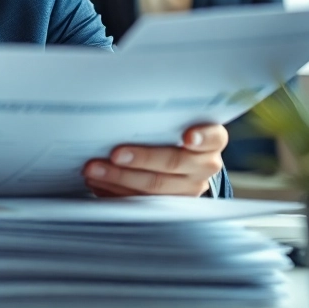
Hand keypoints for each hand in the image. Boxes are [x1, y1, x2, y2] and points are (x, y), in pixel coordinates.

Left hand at [84, 124, 226, 196]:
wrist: (182, 161)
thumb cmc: (173, 131)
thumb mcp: (175, 120)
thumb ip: (162, 116)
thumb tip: (123, 103)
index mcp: (212, 139)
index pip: (214, 137)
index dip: (202, 137)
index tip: (187, 137)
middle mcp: (205, 165)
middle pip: (173, 162)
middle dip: (141, 158)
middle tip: (114, 154)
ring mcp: (190, 188)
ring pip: (154, 187)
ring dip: (120, 178)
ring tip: (95, 169)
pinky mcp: (170, 205)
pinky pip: (141, 201)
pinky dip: (115, 191)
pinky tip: (98, 183)